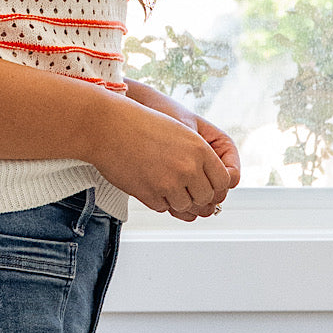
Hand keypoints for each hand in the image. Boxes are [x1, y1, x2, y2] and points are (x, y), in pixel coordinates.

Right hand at [123, 78, 240, 221]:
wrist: (108, 126)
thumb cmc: (140, 124)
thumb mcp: (179, 131)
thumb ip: (199, 156)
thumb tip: (214, 184)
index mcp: (199, 149)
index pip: (224, 182)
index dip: (217, 187)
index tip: (208, 186)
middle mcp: (187, 167)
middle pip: (206, 198)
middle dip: (197, 196)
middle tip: (185, 188)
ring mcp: (168, 183)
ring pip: (185, 206)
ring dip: (176, 199)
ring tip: (163, 182)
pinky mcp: (149, 194)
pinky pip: (163, 207)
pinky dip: (158, 199)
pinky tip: (148, 182)